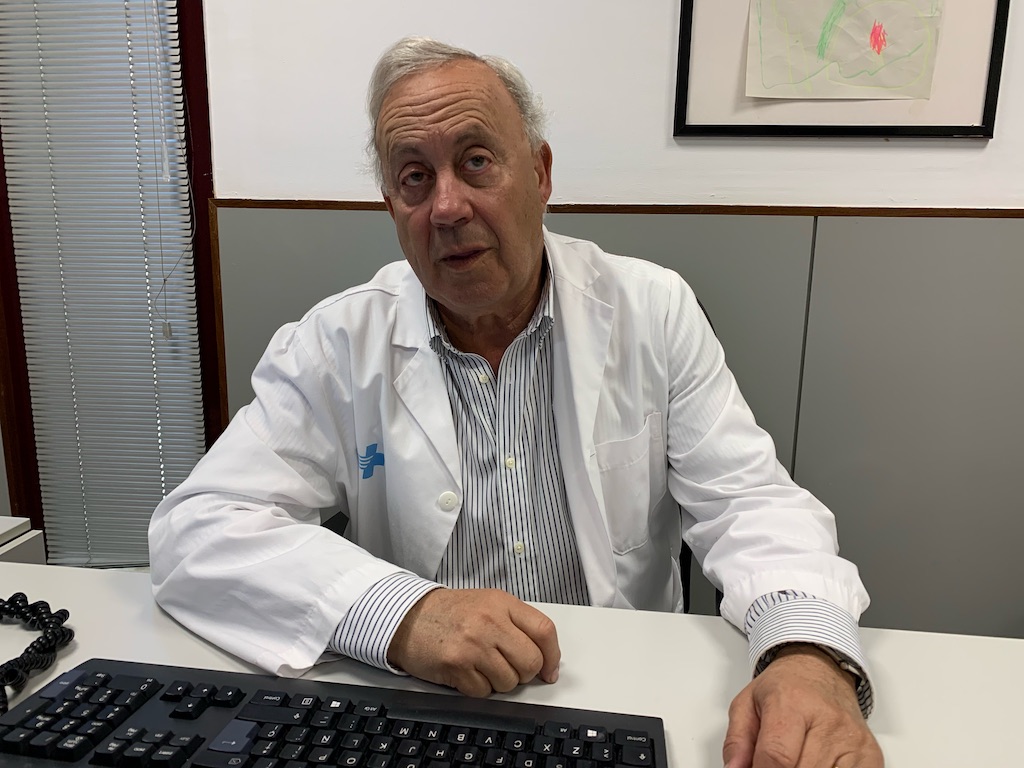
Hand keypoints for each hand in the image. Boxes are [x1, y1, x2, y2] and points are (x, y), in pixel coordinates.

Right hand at [386, 588, 560, 696]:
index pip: (544, 631)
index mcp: (502, 603)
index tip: (550, 670)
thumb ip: (517, 624)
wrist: (409, 618)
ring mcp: (473, 644)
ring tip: (482, 666)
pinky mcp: (456, 665)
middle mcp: (490, 621)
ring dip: (499, 682)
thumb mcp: (488, 604)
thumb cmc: (450, 613)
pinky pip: (484, 692)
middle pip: (530, 662)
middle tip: (510, 668)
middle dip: (524, 673)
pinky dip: (478, 688)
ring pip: (509, 681)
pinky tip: (467, 672)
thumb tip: (546, 658)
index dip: (552, 656)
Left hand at [722, 644, 882, 767]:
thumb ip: (737, 741)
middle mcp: (828, 721)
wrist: (822, 670)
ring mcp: (853, 740)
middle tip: (773, 763)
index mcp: (791, 703)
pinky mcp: (871, 755)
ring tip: (795, 759)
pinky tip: (816, 764)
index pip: (776, 757)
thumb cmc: (785, 688)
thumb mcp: (747, 704)